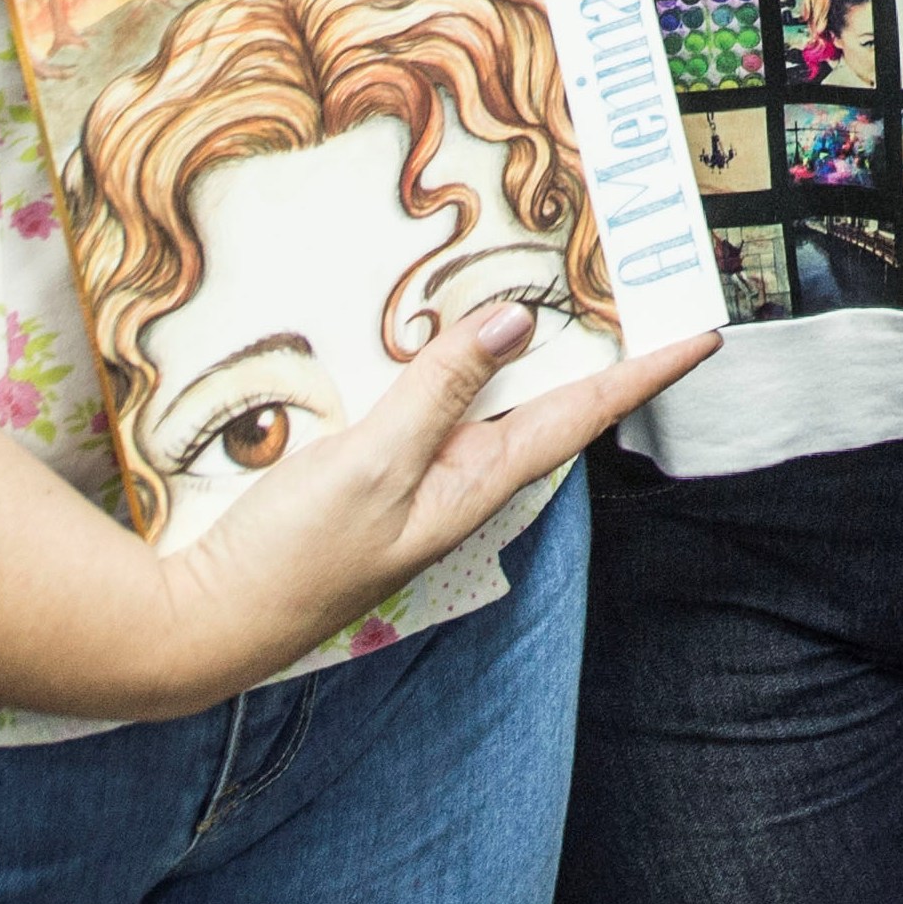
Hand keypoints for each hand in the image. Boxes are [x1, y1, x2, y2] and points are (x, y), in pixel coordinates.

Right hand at [127, 300, 713, 720]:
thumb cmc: (290, 559)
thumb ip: (440, 389)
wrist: (199, 625)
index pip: (581, 413)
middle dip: (588, 341)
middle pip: (541, 396)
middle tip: (626, 278)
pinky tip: (427, 326)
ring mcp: (412, 479)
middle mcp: (457, 480)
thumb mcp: (372, 464)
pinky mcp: (365, 473)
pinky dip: (442, 359)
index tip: (703, 332)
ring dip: (514, 343)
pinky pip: (424, 403)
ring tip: (548, 279)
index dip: (643, 371)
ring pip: (482, 396)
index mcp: (477, 482)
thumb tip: (517, 320)